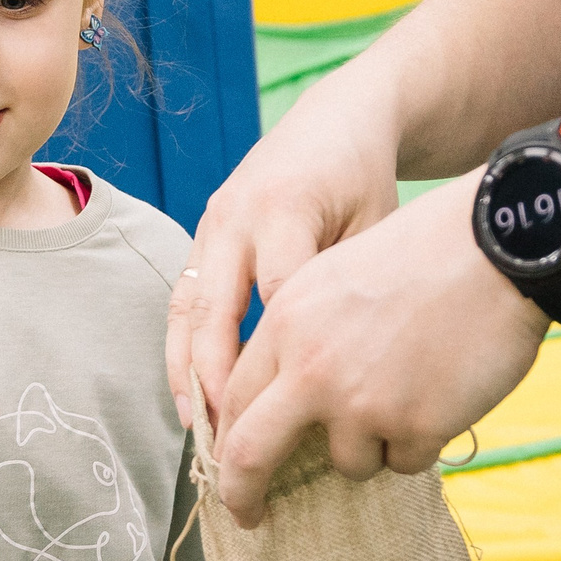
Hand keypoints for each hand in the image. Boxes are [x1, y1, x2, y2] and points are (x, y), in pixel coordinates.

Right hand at [167, 80, 400, 429]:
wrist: (336, 120)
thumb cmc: (366, 180)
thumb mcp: (377, 226)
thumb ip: (354, 289)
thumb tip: (348, 378)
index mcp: (285, 208)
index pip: (275, 295)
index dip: (281, 355)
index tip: (294, 413)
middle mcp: (236, 216)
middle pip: (213, 308)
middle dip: (214, 379)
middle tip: (228, 440)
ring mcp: (212, 223)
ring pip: (185, 307)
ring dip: (186, 372)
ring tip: (197, 430)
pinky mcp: (204, 234)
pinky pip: (184, 298)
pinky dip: (185, 351)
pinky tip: (195, 398)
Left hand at [212, 170, 552, 525]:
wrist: (495, 249)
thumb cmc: (422, 254)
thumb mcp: (334, 277)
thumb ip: (300, 336)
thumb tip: (281, 402)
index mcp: (285, 324)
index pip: (233, 401)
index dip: (226, 443)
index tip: (230, 471)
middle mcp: (311, 369)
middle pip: (251, 454)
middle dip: (242, 493)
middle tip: (249, 518)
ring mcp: (362, 403)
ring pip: (346, 462)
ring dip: (373, 445)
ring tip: (410, 389)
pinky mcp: (414, 427)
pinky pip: (405, 462)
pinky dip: (419, 441)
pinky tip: (441, 393)